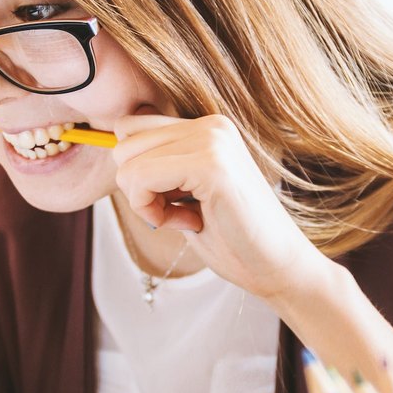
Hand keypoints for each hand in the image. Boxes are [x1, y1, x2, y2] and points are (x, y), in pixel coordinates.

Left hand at [109, 113, 332, 302]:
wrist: (278, 268)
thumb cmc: (232, 238)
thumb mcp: (187, 193)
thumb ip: (159, 167)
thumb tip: (114, 149)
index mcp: (208, 127)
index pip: (131, 128)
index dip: (137, 172)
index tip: (170, 201)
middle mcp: (211, 125)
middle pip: (123, 142)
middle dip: (137, 187)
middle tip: (177, 213)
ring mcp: (213, 140)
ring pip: (127, 161)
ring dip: (144, 200)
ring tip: (185, 217)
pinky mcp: (211, 165)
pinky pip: (141, 178)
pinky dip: (150, 210)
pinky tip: (187, 223)